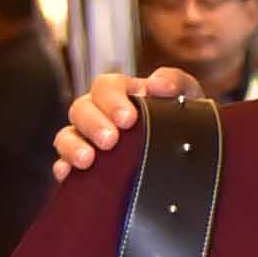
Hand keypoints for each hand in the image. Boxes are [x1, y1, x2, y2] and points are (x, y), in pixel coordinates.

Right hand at [49, 67, 201, 178]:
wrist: (194, 158)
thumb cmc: (185, 122)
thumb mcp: (188, 97)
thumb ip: (176, 82)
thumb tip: (159, 85)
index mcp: (123, 95)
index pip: (105, 87)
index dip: (112, 99)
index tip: (128, 119)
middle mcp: (99, 115)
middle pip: (81, 109)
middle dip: (93, 123)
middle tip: (110, 140)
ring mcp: (88, 141)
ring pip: (66, 136)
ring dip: (73, 146)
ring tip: (88, 159)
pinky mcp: (83, 168)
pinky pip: (63, 166)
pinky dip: (64, 168)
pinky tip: (69, 174)